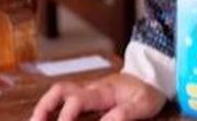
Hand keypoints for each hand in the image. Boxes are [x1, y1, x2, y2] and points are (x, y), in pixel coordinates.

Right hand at [30, 73, 164, 120]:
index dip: (66, 116)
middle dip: (44, 108)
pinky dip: (53, 110)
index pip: (76, 100)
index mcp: (102, 91)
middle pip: (59, 91)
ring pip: (58, 94)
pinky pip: (65, 100)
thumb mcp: (143, 104)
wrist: (152, 78)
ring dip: (44, 108)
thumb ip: (124, 114)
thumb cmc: (147, 93)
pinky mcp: (88, 98)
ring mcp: (87, 92)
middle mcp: (90, 89)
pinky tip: (48, 120)